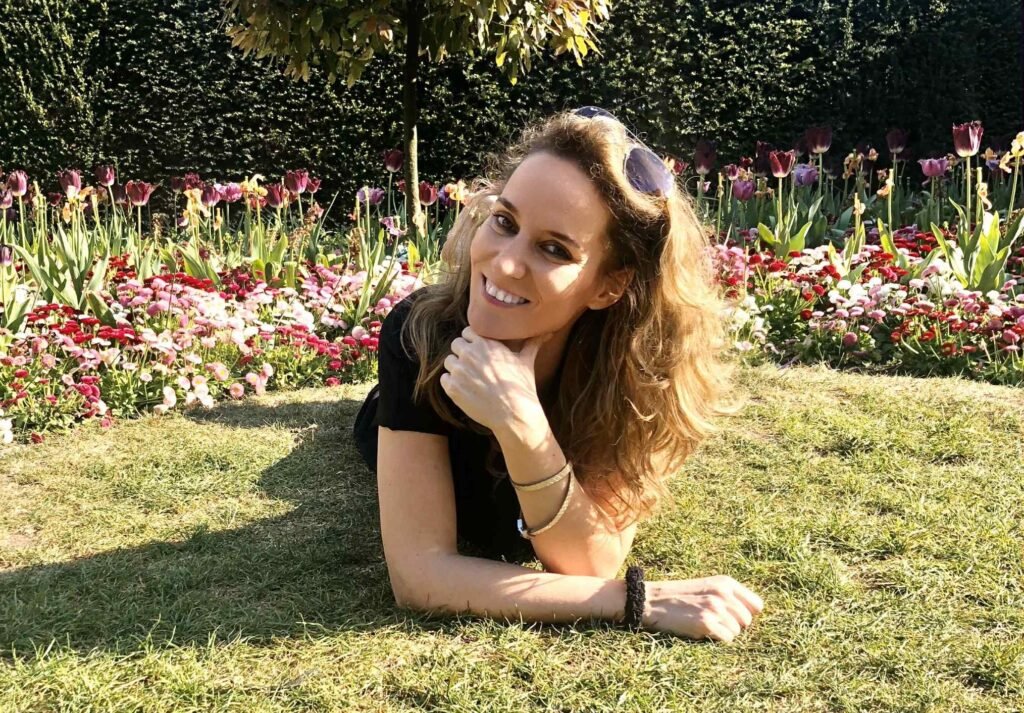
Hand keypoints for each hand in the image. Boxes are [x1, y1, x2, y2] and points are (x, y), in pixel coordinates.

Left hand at [440, 325, 553, 433]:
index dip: (472, 342)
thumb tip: (548, 332)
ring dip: (456, 368)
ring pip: (449, 362)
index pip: (467, 332)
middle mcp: (469, 354)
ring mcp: (459, 371)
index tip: (478, 351)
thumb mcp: (526, 362)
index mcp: (485, 343)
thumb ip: (532, 344)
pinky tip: (465, 389)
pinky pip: (444, 379)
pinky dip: (451, 383)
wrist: (514, 414)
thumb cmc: (522, 387)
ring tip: (470, 379)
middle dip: (463, 353)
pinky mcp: (452, 388)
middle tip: (473, 366)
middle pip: (456, 345)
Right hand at [641, 575, 764, 642]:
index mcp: (725, 582)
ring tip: (706, 625)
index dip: (747, 614)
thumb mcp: (707, 587)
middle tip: (715, 622)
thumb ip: (729, 596)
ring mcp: (715, 608)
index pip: (757, 605)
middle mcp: (723, 593)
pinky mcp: (707, 623)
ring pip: (737, 631)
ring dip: (724, 632)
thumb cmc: (680, 596)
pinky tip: (703, 631)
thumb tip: (751, 615)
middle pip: (747, 621)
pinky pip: (727, 638)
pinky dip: (717, 639)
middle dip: (735, 625)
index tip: (735, 617)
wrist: (652, 600)